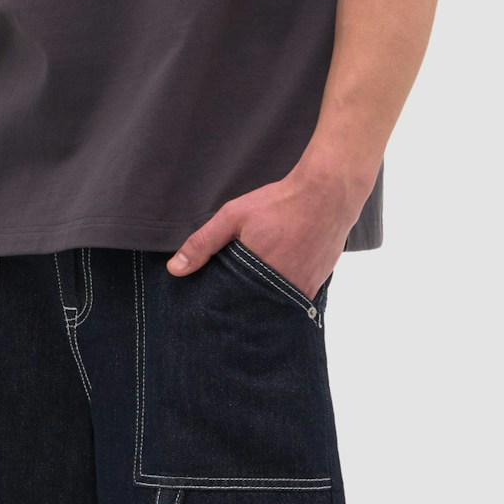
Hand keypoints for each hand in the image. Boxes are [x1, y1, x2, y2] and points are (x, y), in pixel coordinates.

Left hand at [166, 165, 364, 302]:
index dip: (221, 305)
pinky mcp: (316, 287)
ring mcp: (301, 290)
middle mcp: (280, 289)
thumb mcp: (234, 216)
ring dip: (262, 301)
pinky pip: (293, 301)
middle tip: (233, 295)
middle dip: (241, 305)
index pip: (230, 305)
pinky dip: (282, 295)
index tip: (211, 306)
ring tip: (253, 289)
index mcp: (256, 275)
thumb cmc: (280, 203)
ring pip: (274, 306)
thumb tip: (175, 269)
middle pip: (253, 309)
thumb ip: (203, 242)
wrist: (328, 195)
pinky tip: (275, 281)